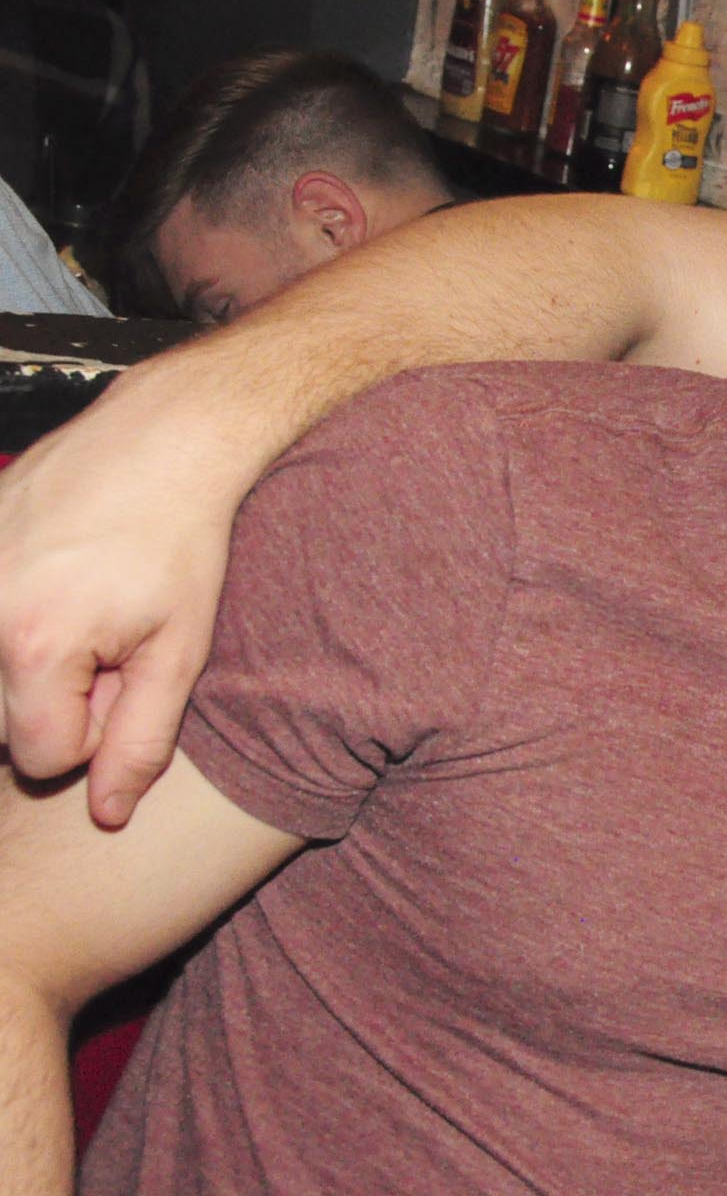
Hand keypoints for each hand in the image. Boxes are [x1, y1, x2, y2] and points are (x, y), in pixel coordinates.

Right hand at [0, 368, 237, 827]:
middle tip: (111, 638)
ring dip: (35, 657)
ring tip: (87, 608)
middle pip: (4, 714)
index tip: (127, 679)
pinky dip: (15, 616)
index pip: (41, 756)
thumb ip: (141, 740)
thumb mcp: (179, 650)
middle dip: (59, 694)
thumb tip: (105, 814)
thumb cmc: (179, 541)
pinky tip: (60, 582)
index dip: (95, 731)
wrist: (157, 440)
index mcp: (32, 646)